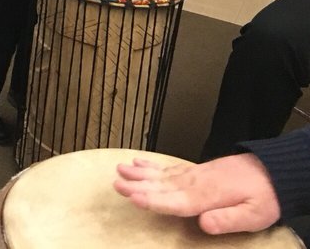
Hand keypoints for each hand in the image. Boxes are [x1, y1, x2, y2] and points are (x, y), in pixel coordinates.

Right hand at [113, 154, 279, 234]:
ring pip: (161, 175)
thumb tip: (203, 223)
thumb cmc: (265, 196)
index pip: (175, 201)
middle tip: (115, 183)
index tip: (133, 198)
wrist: (272, 171)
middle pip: (162, 186)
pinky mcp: (195, 171)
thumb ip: (228, 219)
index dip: (154, 201)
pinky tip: (139, 163)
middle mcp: (195, 183)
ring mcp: (194, 174)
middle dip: (138, 185)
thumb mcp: (255, 214)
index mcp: (207, 196)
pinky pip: (168, 168)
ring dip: (140, 173)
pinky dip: (152, 166)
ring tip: (119, 170)